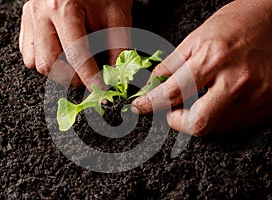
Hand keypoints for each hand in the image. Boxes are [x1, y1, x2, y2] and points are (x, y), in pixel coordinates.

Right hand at [19, 0, 131, 88]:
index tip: (101, 90)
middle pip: (49, 64)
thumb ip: (118, 48)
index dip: (90, 77)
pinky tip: (62, 54)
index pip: (76, 55)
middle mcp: (41, 13)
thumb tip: (115, 77)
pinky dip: (47, 62)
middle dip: (72, 78)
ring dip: (59, 72)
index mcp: (64, 7)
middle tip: (89, 78)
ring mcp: (30, 17)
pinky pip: (29, 54)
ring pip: (36, 63)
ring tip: (76, 64)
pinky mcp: (26, 22)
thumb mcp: (117, 16)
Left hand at [132, 0, 271, 135]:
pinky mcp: (269, 104)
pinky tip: (218, 101)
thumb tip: (153, 84)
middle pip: (199, 124)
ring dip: (200, 118)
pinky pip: (237, 124)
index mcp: (214, 59)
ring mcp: (257, 95)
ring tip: (198, 101)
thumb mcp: (197, 37)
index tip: (141, 106)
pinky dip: (221, 117)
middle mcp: (237, 80)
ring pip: (218, 128)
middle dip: (178, 123)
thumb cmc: (237, 23)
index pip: (173, 93)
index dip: (150, 104)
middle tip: (172, 112)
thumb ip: (172, 64)